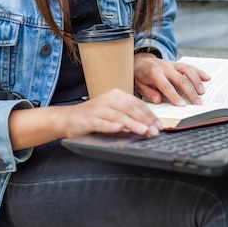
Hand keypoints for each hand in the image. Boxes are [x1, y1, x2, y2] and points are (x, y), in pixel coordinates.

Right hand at [8, 89, 162, 149]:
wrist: (68, 118)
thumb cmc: (94, 116)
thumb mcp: (113, 112)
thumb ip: (128, 115)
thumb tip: (149, 125)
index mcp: (116, 95)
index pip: (137, 104)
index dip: (149, 114)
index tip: (159, 125)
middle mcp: (108, 99)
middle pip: (130, 109)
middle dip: (145, 120)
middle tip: (155, 131)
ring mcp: (97, 109)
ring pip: (118, 116)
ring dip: (133, 124)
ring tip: (144, 131)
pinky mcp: (88, 119)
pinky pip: (101, 122)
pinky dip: (110, 126)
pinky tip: (119, 129)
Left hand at [133, 53, 210, 105]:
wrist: (140, 59)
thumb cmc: (139, 75)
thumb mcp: (138, 84)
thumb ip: (148, 92)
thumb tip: (158, 100)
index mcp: (154, 73)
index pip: (166, 86)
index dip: (174, 96)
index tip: (182, 105)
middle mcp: (165, 67)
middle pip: (180, 79)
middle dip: (190, 92)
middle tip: (197, 103)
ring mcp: (173, 64)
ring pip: (188, 71)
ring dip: (197, 82)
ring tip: (202, 93)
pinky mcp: (177, 64)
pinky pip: (190, 67)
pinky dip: (199, 72)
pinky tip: (207, 78)